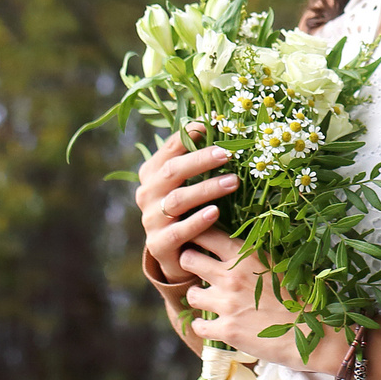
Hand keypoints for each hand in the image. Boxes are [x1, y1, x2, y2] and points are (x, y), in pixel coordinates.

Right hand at [137, 131, 236, 282]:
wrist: (176, 255)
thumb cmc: (189, 211)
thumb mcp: (188, 184)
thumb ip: (197, 161)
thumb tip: (223, 127)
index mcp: (152, 173)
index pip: (169, 148)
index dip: (189, 134)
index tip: (213, 124)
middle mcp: (147, 193)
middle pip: (172, 171)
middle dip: (201, 160)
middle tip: (228, 153)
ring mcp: (151, 220)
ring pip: (177, 200)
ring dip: (206, 189)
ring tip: (233, 182)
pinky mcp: (159, 245)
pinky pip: (178, 231)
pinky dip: (197, 221)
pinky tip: (215, 212)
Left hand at [181, 246, 351, 376]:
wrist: (317, 335)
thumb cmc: (305, 298)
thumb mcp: (281, 266)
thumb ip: (255, 257)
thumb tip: (239, 247)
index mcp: (247, 255)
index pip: (206, 233)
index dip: (197, 235)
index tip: (198, 241)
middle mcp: (231, 276)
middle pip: (188, 259)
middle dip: (190, 263)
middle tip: (199, 271)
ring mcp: (226, 304)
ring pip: (191, 294)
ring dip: (198, 297)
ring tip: (210, 301)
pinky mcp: (226, 330)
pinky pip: (199, 325)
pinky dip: (204, 326)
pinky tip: (215, 325)